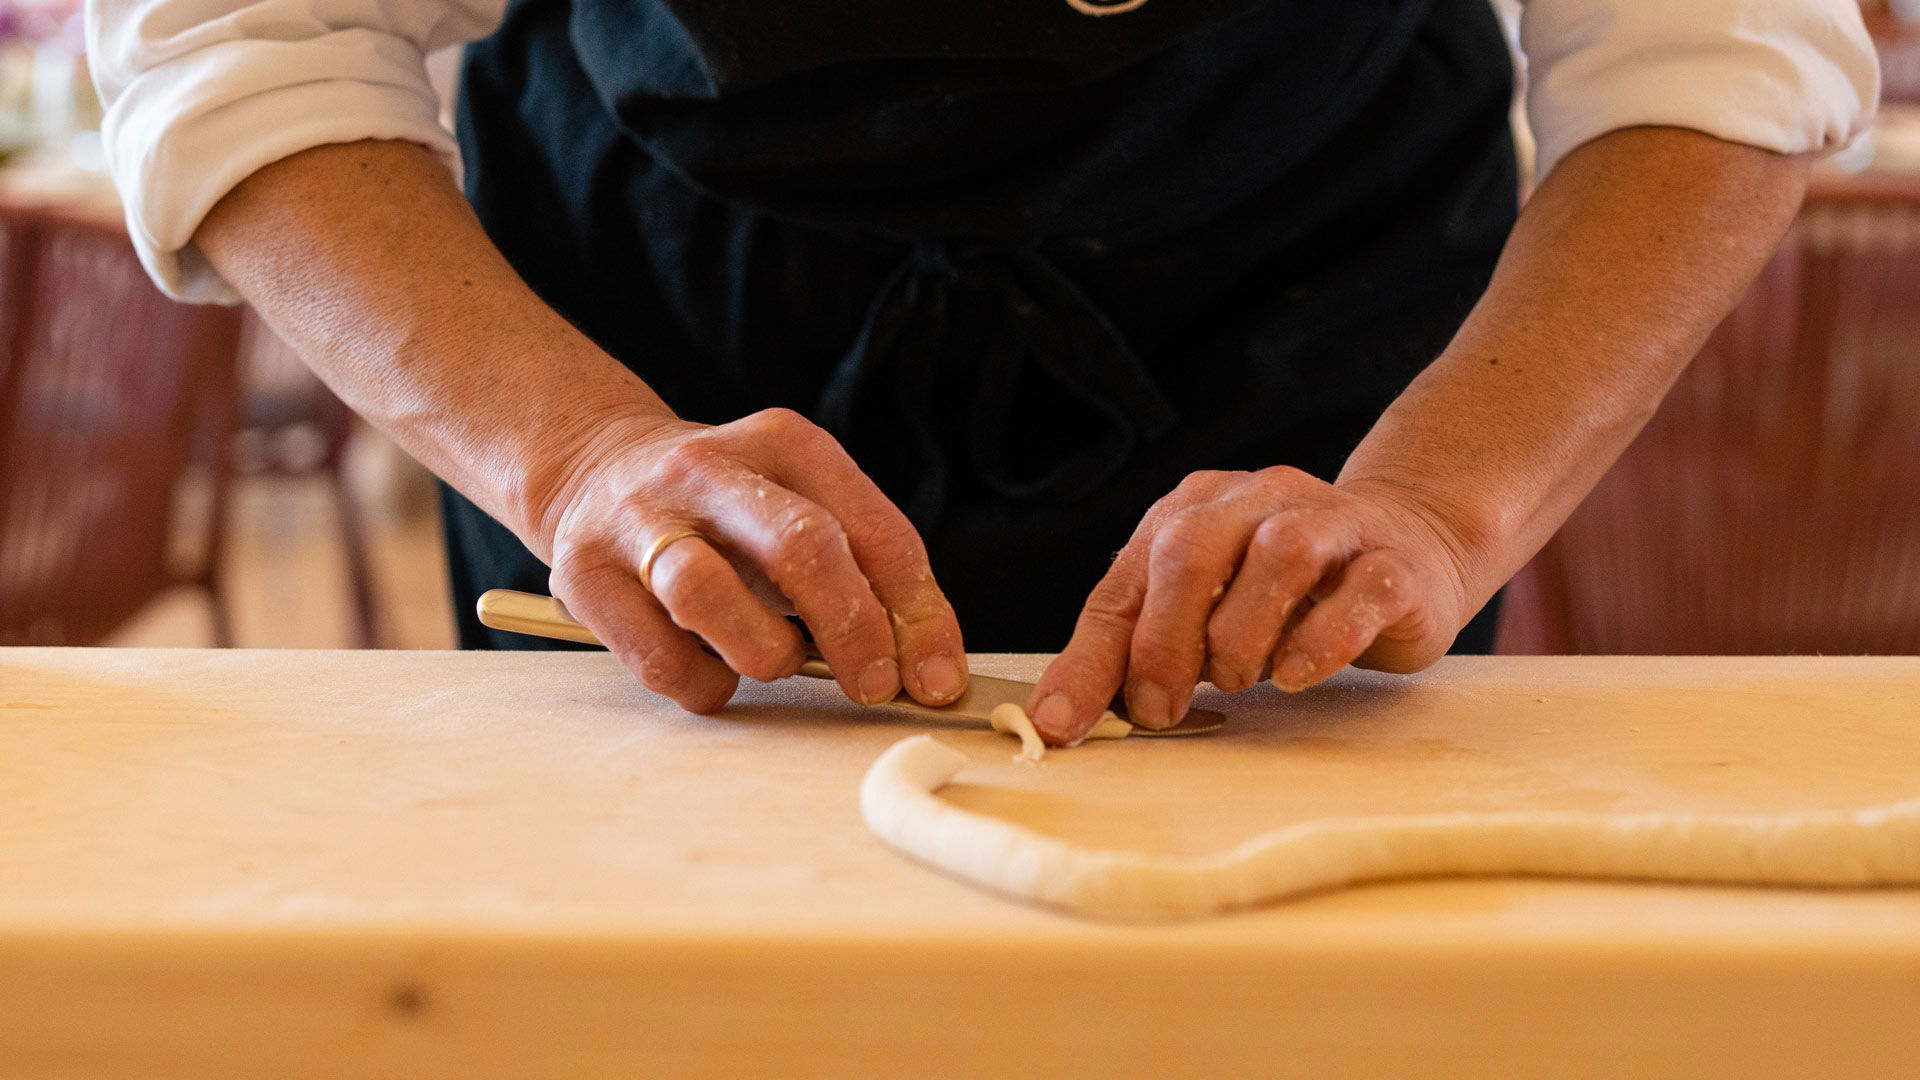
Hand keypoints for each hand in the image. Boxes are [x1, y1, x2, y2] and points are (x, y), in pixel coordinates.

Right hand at [539, 407, 967, 713]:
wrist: (594, 470)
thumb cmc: (729, 515)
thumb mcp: (802, 510)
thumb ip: (866, 576)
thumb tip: (928, 672)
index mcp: (786, 444)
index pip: (876, 531)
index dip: (918, 615)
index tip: (936, 680)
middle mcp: (709, 469)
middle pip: (800, 546)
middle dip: (853, 630)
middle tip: (875, 685)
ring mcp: (638, 518)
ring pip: (707, 595)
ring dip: (764, 652)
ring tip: (775, 659)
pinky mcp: (586, 575)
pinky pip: (660, 658)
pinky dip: (705, 683)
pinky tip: (715, 670)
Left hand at [1025, 467, 1477, 743]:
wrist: (1409, 543)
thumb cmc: (1287, 592)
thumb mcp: (1205, 613)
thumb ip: (1144, 648)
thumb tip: (1067, 714)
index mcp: (1194, 511)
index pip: (1125, 582)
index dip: (1090, 657)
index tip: (1061, 723)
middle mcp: (1258, 502)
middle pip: (1190, 551)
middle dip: (1163, 641)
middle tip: (1159, 707)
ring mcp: (1332, 525)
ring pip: (1280, 555)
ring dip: (1241, 634)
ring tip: (1239, 680)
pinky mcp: (1393, 564)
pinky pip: (1361, 591)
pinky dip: (1322, 639)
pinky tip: (1294, 675)